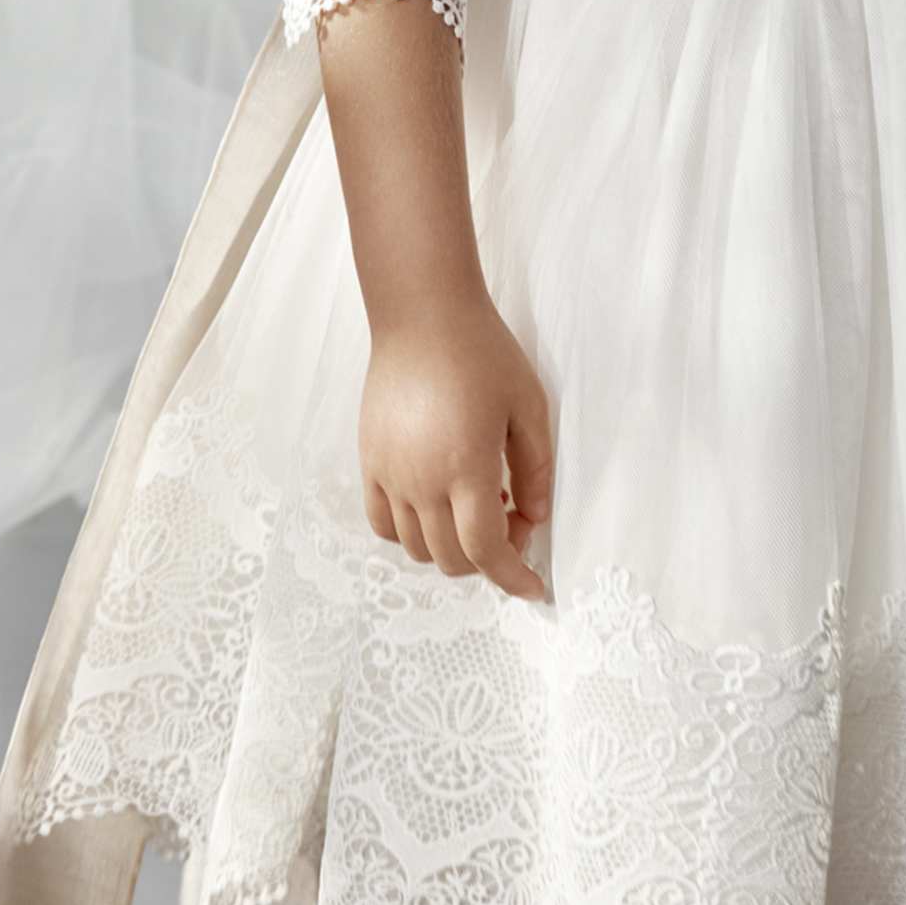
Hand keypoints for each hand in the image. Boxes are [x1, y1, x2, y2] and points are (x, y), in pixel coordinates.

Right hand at [360, 292, 553, 601]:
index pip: (486, 550)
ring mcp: (389, 475)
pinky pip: (382, 523)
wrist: (422, 316)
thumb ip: (536, 468)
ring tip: (477, 503)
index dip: (512, 578)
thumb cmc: (482, 353)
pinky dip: (410, 534)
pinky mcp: (369, 462)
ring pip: (415, 549)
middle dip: (489, 559)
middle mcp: (421, 481)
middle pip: (451, 558)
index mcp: (466, 468)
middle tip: (514, 519)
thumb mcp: (528, 406)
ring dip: (451, 547)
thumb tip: (536, 517)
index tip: (533, 588)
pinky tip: (435, 506)